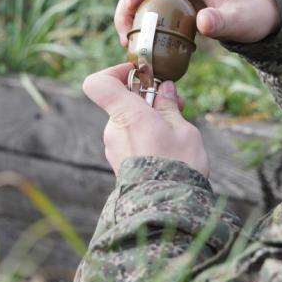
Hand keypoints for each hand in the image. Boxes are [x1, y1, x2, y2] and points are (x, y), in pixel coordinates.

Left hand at [82, 63, 208, 176]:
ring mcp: (114, 148)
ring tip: (177, 127)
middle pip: (122, 101)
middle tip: (174, 103)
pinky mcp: (119, 163)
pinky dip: (146, 135)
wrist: (168, 208)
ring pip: (128, 121)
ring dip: (149, 118)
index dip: (115, 72)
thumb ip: (168, 107)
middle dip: (147, 99)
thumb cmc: (179, 166)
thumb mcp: (183, 130)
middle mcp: (113, 130)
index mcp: (127, 115)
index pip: (99, 83)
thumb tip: (164, 89)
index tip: (140, 74)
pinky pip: (130, 138)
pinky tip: (168, 145)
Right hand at [115, 0, 279, 45]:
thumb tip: (203, 23)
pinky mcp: (180, 8)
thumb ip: (222, 21)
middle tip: (125, 36)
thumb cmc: (255, 11)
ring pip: (144, 0)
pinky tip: (144, 46)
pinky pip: (154, 13)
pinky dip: (145, 27)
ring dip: (133, 19)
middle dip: (127, 8)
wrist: (267, 13)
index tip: (133, 7)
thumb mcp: (240, 19)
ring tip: (130, 44)